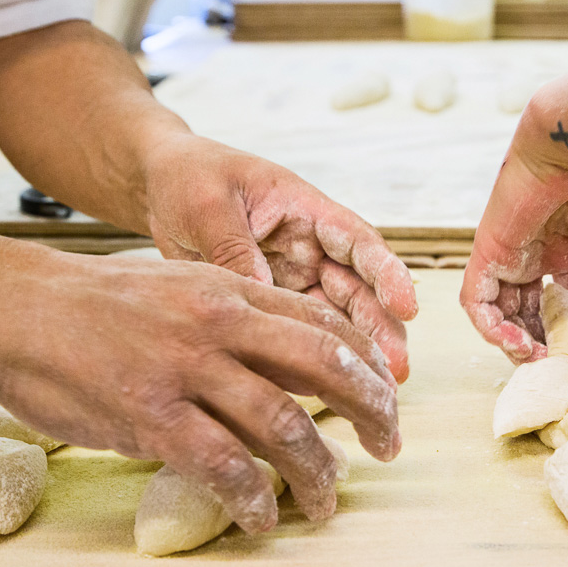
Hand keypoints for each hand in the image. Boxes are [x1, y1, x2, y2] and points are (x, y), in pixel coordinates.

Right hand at [0, 250, 400, 533]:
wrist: (13, 307)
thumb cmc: (96, 303)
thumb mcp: (180, 287)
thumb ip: (238, 320)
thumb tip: (294, 365)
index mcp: (232, 290)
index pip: (326, 325)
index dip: (368, 365)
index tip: (386, 397)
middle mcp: (222, 324)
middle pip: (327, 368)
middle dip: (372, 412)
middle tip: (388, 447)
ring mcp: (187, 369)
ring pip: (284, 426)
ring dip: (318, 473)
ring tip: (327, 503)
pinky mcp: (150, 414)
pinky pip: (224, 466)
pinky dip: (254, 499)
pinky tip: (262, 518)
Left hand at [142, 135, 417, 381]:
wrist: (160, 187)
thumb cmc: (189, 178)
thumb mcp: (208, 206)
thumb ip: (235, 248)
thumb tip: (260, 293)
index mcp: (305, 209)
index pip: (357, 242)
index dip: (387, 274)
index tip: (407, 307)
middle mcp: (310, 245)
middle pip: (359, 288)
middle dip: (382, 327)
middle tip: (396, 369)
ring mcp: (295, 275)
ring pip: (339, 316)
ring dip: (359, 349)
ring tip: (378, 388)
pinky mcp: (273, 301)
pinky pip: (303, 331)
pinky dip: (318, 357)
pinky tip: (329, 388)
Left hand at [461, 97, 567, 362]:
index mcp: (565, 250)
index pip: (558, 305)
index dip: (567, 335)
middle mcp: (533, 254)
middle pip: (524, 313)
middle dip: (536, 344)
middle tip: (552, 366)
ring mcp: (508, 253)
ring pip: (498, 312)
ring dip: (512, 343)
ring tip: (534, 358)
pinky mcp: (487, 250)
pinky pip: (477, 300)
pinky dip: (490, 327)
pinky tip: (515, 342)